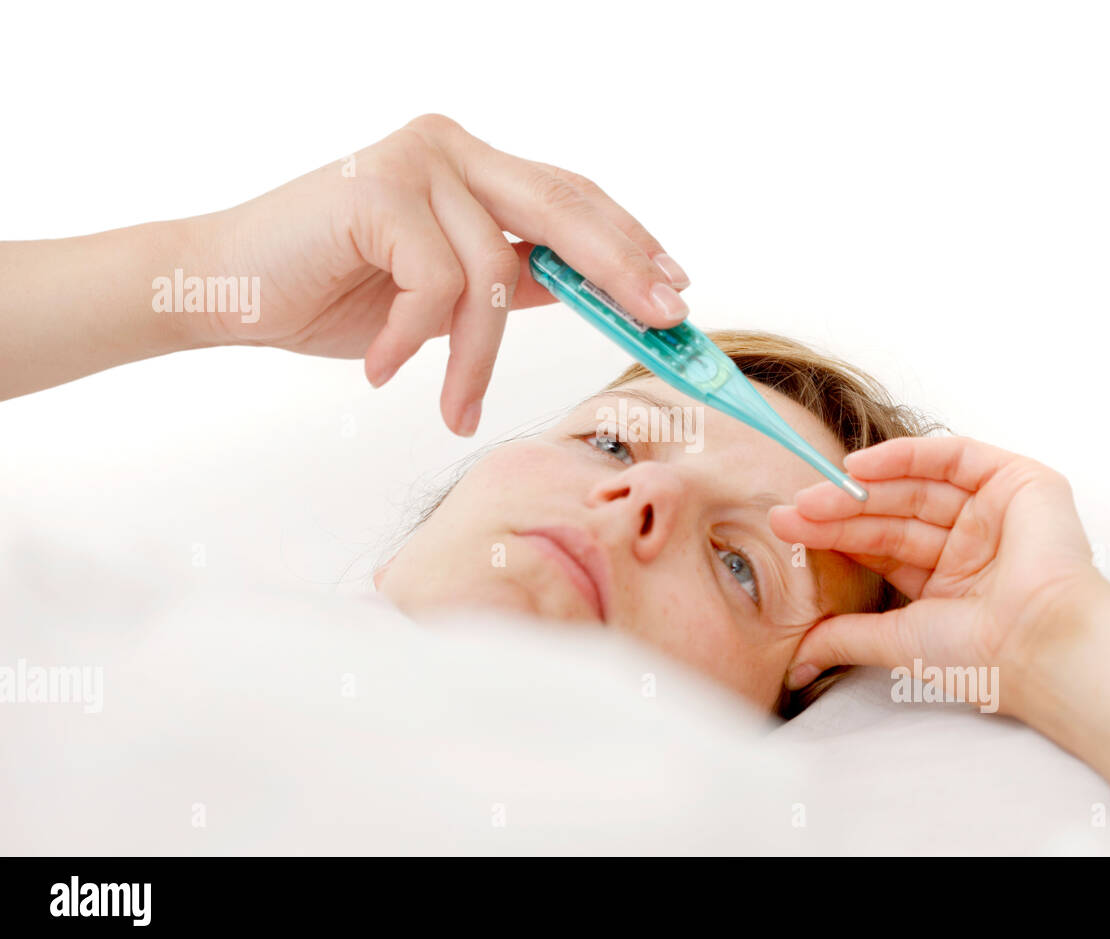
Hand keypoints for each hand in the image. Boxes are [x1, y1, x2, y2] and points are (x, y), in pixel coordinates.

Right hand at [187, 114, 690, 434]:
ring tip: (455, 407)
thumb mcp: (441, 292)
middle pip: (564, 207)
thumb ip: (509, 276)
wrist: (224, 289)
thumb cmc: (330, 291)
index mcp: (471, 166)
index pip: (572, 197)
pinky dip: (416, 341)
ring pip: (493, 272)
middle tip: (660, 322)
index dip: (629, 241)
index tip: (674, 288)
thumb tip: (587, 288)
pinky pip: (437, 285)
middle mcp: (451, 148)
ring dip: (477, 358)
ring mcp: (415, 161)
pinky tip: (386, 370)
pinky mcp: (377, 190)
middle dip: (621, 271)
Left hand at [769, 435, 1104, 715]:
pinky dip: (907, 456)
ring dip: (862, 488)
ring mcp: (996, 511)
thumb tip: (796, 663)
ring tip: (814, 496)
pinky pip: (954, 457)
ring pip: (916, 486)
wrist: (1040, 644)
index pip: (882, 547)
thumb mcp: (896, 640)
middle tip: (790, 511)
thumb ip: (846, 639)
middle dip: (839, 512)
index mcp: (951, 582)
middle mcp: (973, 543)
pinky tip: (861, 466)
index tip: (786, 530)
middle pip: (893, 515)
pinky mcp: (1020, 482)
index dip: (834, 536)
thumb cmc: (980, 654)